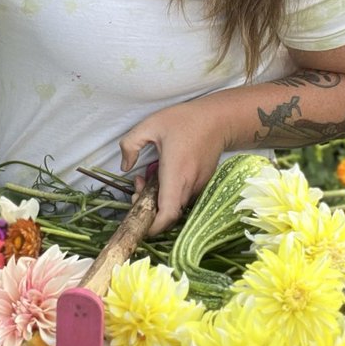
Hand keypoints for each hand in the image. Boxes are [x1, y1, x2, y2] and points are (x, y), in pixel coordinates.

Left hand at [120, 99, 226, 234]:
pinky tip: (163, 176)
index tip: (138, 219)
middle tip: (136, 187)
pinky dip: (169, 194)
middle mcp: (189, 184)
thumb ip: (130, 144)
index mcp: (176, 173)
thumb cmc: (185, 120)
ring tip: (147, 179)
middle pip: (169, 214)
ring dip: (158, 200)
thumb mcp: (150, 124)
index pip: (168, 214)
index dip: (153, 226)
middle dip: (148, 209)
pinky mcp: (203, 183)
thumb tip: (125, 167)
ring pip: (176, 206)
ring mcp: (198, 185)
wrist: (218, 119)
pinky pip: (183, 197)